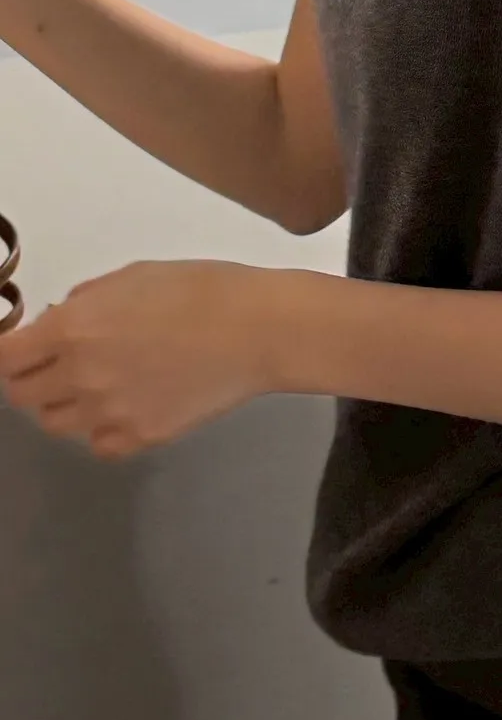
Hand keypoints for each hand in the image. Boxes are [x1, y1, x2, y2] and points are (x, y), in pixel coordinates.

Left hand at [0, 261, 276, 459]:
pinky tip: (126, 405)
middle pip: (21, 396)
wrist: (258, 329)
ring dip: (64, 403)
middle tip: (57, 364)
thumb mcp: (131, 276)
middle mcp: (81, 375)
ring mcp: (110, 412)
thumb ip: (84, 303)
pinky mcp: (141, 437)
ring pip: (55, 423)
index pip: (6, 358)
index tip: (21, 349)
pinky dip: (102, 429)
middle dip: (31, 377)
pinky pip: (98, 443)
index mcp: (73, 328)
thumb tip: (58, 322)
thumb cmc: (201, 289)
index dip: (9, 353)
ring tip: (97, 384)